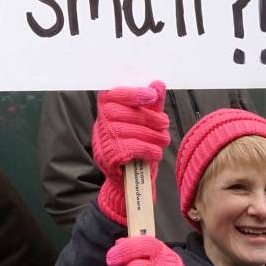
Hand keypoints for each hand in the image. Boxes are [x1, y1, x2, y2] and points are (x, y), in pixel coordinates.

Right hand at [92, 81, 169, 224]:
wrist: (130, 181)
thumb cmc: (138, 147)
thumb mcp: (147, 123)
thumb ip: (152, 104)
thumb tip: (158, 84)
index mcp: (107, 110)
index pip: (113, 94)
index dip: (133, 93)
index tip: (152, 96)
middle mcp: (100, 123)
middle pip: (124, 113)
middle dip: (149, 118)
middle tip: (165, 125)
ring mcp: (101, 141)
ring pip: (129, 131)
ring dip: (152, 136)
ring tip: (164, 140)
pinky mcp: (106, 157)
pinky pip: (130, 148)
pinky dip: (148, 149)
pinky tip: (156, 153)